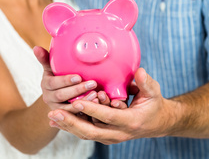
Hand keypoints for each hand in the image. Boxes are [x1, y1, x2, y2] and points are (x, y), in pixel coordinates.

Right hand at [33, 46, 98, 112]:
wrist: (58, 95)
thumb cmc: (57, 76)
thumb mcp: (50, 68)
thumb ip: (45, 58)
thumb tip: (36, 47)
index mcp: (45, 85)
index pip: (53, 84)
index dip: (65, 81)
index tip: (78, 77)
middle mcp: (49, 98)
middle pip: (62, 96)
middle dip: (77, 90)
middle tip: (92, 83)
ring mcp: (57, 109)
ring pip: (68, 108)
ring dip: (83, 101)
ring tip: (96, 94)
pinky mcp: (65, 118)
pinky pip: (75, 116)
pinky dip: (86, 111)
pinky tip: (96, 103)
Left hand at [47, 68, 178, 142]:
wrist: (156, 123)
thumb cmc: (154, 105)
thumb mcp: (153, 92)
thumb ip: (146, 82)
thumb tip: (140, 72)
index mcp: (130, 121)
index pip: (108, 117)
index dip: (92, 110)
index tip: (77, 102)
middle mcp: (118, 133)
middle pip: (91, 130)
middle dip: (71, 122)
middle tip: (54, 113)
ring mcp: (110, 136)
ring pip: (86, 133)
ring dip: (68, 125)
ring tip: (51, 116)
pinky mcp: (104, 134)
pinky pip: (86, 132)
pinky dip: (71, 127)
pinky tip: (57, 121)